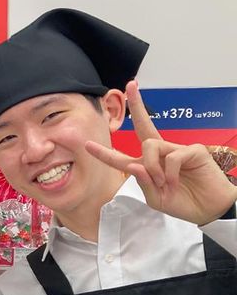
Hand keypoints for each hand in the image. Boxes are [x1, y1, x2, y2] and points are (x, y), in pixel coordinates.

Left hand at [86, 80, 236, 224]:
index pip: (121, 157)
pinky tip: (174, 181)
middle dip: (138, 105)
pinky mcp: (194, 150)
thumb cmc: (182, 202)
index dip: (104, 152)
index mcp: (147, 165)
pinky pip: (172, 157)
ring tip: (163, 183)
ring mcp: (177, 149)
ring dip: (152, 167)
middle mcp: (160, 153)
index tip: (86, 145)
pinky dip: (168, 172)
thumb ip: (143, 183)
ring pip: (150, 145)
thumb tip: (134, 165)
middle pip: (144, 126)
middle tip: (130, 85)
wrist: (208, 209)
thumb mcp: (156, 199)